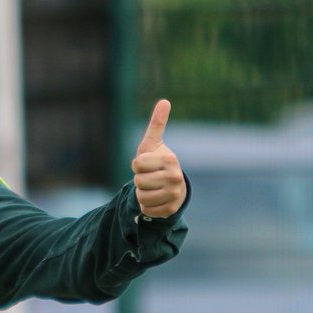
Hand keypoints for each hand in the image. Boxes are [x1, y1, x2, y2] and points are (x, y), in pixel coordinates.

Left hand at [131, 99, 185, 218]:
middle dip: (139, 180)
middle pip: (138, 181)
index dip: (137, 165)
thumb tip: (165, 101)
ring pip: (141, 197)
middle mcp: (175, 177)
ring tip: (152, 188)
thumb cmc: (157, 162)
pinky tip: (155, 200)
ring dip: (141, 194)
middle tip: (150, 177)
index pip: (137, 164)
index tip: (147, 164)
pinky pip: (146, 210)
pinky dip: (146, 207)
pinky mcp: (171, 209)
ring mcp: (174, 194)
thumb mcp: (153, 143)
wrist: (171, 186)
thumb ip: (157, 123)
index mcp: (169, 160)